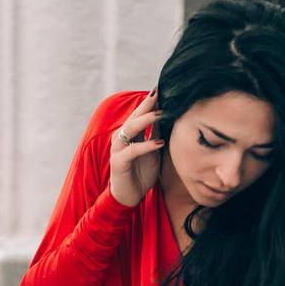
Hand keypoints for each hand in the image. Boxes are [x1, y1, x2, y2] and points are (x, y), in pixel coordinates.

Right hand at [109, 88, 165, 207]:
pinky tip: (159, 143)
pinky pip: (132, 150)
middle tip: (160, 93)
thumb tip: (166, 117)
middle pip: (134, 116)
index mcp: (128, 134)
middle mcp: (121, 138)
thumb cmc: (141, 173)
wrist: (129, 196)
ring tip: (161, 114)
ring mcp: (117, 149)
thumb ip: (156, 134)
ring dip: (146, 121)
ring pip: (130, 129)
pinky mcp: (118, 162)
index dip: (150, 102)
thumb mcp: (152, 151)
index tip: (162, 89)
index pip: (139, 114)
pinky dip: (146, 146)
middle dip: (147, 105)